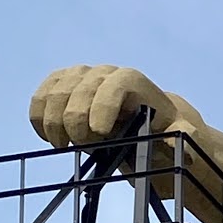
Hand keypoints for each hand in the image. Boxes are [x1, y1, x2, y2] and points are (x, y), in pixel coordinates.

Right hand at [29, 64, 195, 148]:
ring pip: (57, 91)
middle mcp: (105, 73)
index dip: (103, 106)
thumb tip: (182, 143)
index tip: (98, 134)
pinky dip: (39, 116)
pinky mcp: (62, 86)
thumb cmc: (165, 131)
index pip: (114, 85)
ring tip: (64, 147)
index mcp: (133, 82)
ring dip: (54, 121)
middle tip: (83, 149)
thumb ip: (183, 138)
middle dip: (77, 121)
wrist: (146, 123)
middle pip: (81, 89)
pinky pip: (42, 95)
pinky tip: (47, 137)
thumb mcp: (180, 137)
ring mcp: (81, 77)